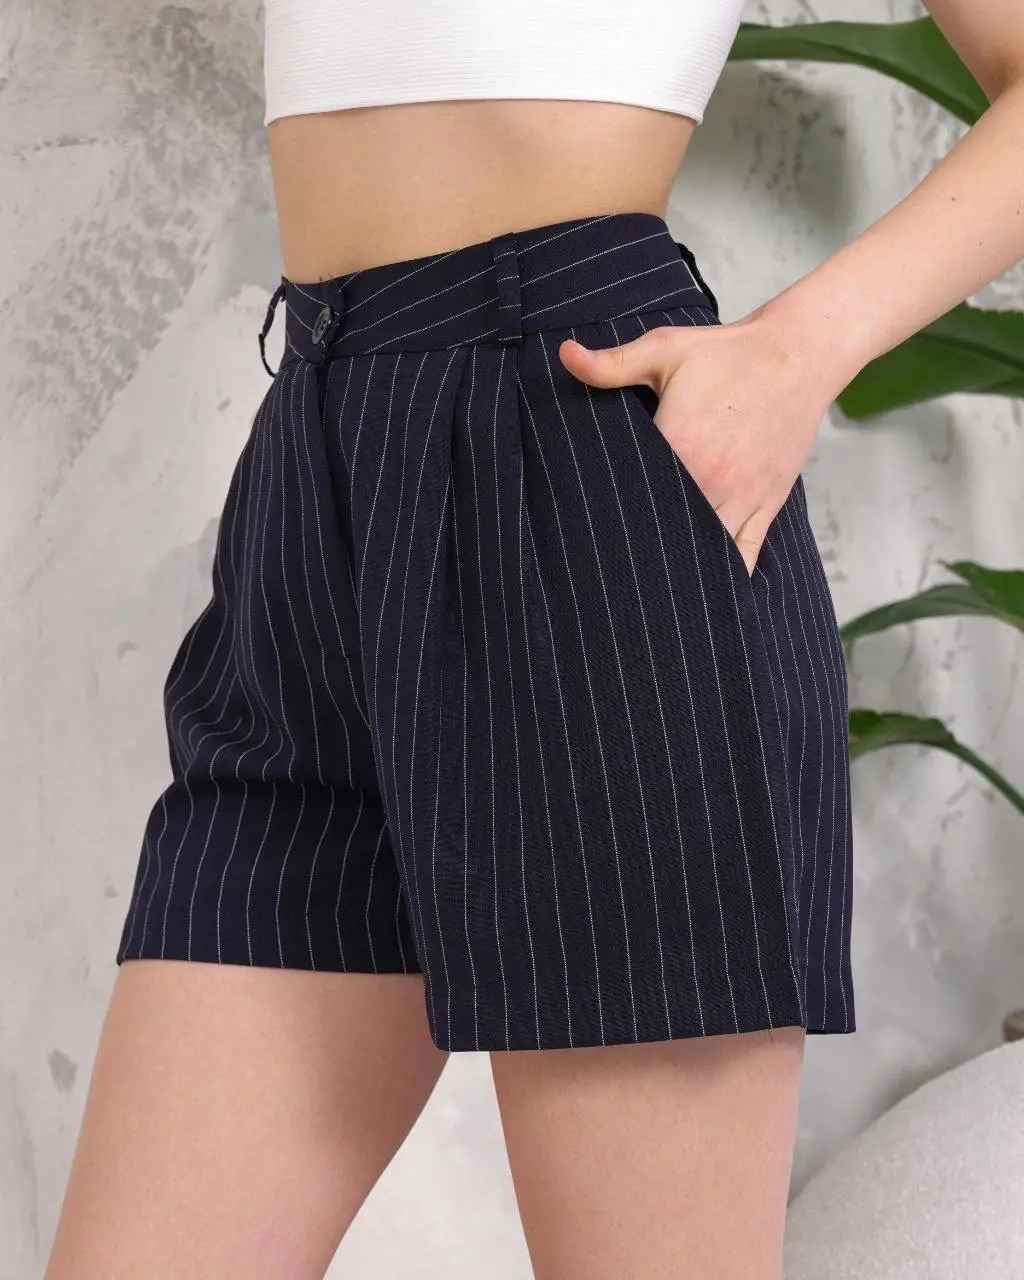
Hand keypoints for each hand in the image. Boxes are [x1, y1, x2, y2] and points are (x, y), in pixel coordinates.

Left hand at [558, 314, 836, 574]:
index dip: (606, 518)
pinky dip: (724, 576)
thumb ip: (611, 363)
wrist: (799, 354)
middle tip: (607, 569)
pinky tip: (699, 592)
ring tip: (646, 589)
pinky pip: (744, 557)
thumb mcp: (665, 350)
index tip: (586, 532)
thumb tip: (564, 355)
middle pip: (665, 534)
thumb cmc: (730, 354)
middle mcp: (712, 482)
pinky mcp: (765, 507)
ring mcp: (742, 500)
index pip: (632, 500)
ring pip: (704, 555)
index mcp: (681, 447)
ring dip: (677, 568)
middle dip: (637, 550)